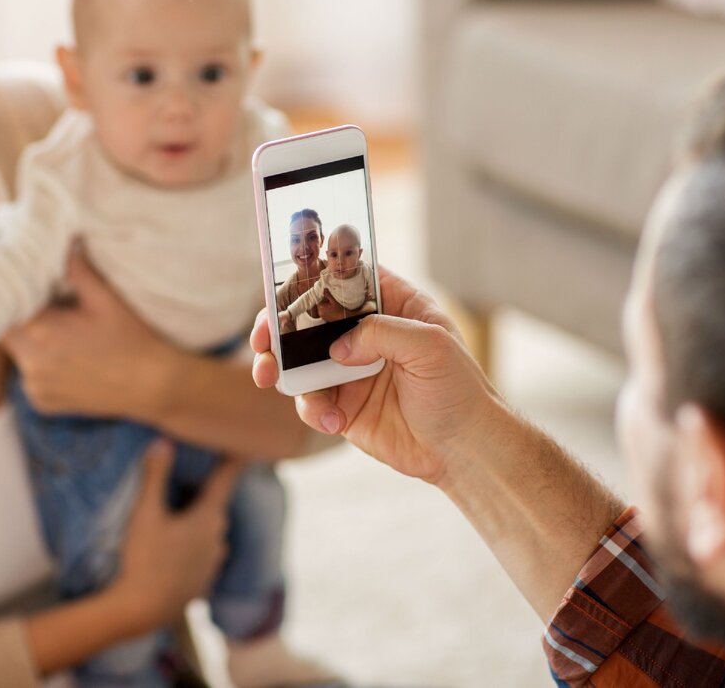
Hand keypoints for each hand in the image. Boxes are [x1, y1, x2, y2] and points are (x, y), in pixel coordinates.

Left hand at [3, 249, 175, 417]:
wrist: (153, 386)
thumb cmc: (133, 339)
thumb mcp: (107, 299)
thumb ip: (78, 270)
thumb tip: (65, 242)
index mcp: (42, 331)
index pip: (6, 305)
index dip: (12, 292)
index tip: (27, 285)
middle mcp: (31, 362)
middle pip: (8, 330)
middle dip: (23, 316)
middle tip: (50, 308)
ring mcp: (35, 386)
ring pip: (19, 353)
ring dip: (31, 342)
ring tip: (64, 335)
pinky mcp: (42, 402)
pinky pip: (30, 376)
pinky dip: (41, 366)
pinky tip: (68, 359)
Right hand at [104, 441, 240, 626]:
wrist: (139, 612)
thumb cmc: (143, 559)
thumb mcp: (145, 513)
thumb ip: (155, 476)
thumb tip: (163, 443)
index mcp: (208, 518)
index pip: (225, 481)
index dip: (233, 462)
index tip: (245, 448)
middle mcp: (218, 541)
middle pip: (214, 508)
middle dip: (205, 493)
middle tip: (194, 478)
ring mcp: (212, 566)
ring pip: (209, 535)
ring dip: (198, 524)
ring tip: (180, 516)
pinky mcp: (201, 585)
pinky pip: (201, 558)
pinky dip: (192, 549)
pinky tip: (175, 551)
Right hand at [251, 267, 505, 483]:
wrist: (463, 450)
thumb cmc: (459, 390)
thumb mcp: (431, 346)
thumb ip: (382, 333)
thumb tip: (337, 346)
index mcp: (392, 305)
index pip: (345, 277)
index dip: (312, 275)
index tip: (284, 285)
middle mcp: (366, 334)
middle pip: (310, 317)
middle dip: (278, 325)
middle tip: (261, 339)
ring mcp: (351, 370)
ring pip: (300, 359)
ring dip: (280, 367)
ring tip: (269, 377)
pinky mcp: (343, 406)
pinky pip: (310, 400)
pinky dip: (312, 409)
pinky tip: (333, 423)